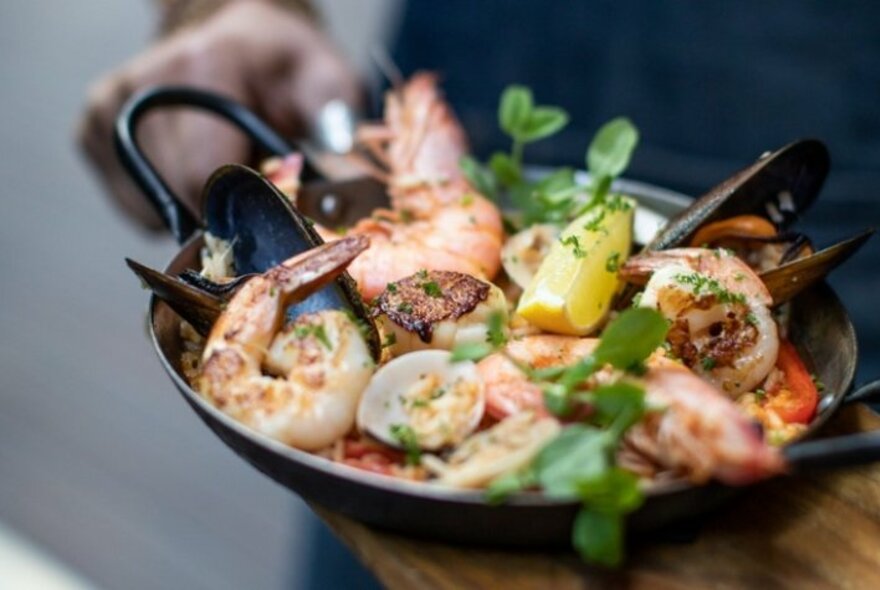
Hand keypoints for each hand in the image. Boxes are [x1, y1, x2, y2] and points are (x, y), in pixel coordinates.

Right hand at [78, 0, 359, 229]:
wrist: (231, 38)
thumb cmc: (281, 65)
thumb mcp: (324, 78)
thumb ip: (336, 119)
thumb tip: (346, 173)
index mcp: (200, 68)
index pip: (207, 176)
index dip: (245, 210)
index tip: (272, 210)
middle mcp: (141, 87)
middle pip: (180, 197)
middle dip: (225, 210)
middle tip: (255, 186)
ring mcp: (107, 110)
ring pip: (155, 209)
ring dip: (198, 208)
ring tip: (226, 170)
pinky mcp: (90, 131)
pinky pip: (136, 206)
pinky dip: (171, 204)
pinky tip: (195, 170)